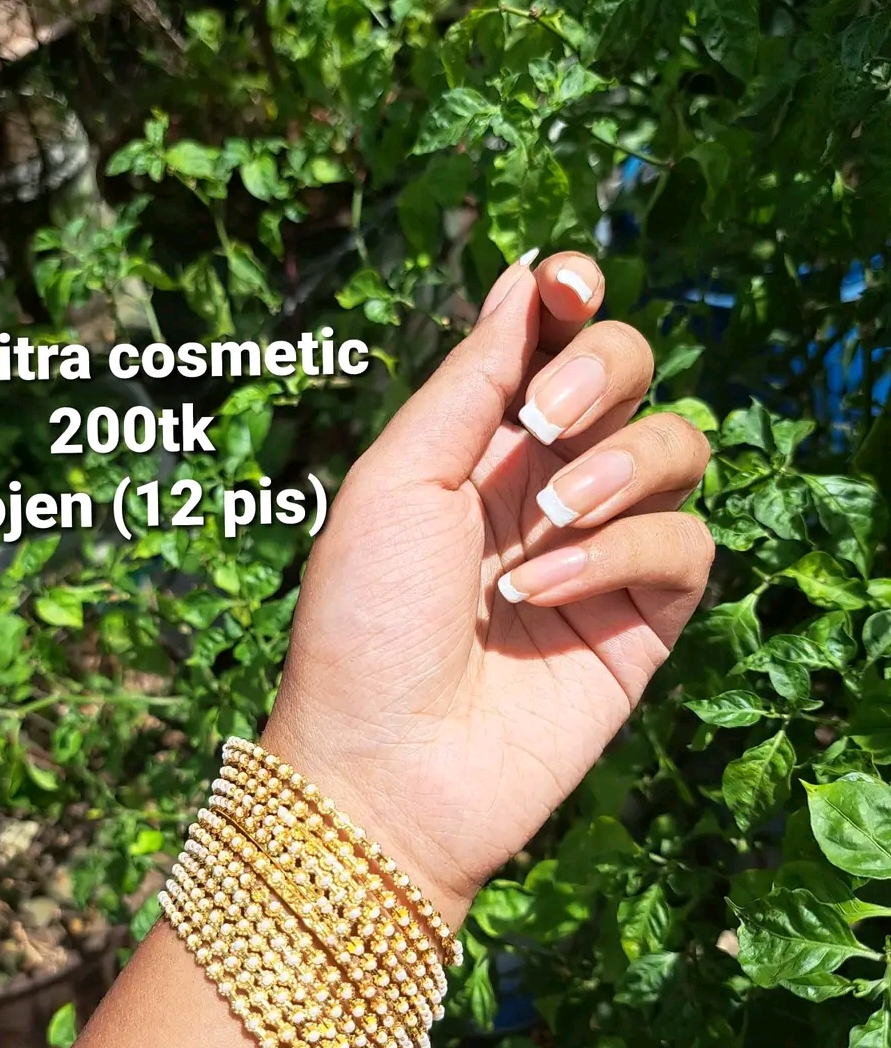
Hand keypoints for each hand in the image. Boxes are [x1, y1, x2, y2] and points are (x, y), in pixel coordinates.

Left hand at [264, 253, 713, 928]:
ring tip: (545, 526)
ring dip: (619, 466)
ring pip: (679, 448)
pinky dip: (622, 555)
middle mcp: (546, 485)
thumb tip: (525, 280)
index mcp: (478, 445)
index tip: (571, 287)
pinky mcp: (643, 621)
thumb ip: (470, 382)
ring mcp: (600, 552)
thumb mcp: (396, 481)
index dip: (574, 300)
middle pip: (630, 373)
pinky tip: (544, 592)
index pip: (552, 342)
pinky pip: (683, 547)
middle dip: (601, 372)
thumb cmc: (363, 622)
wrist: (382, 767)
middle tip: (542, 422)